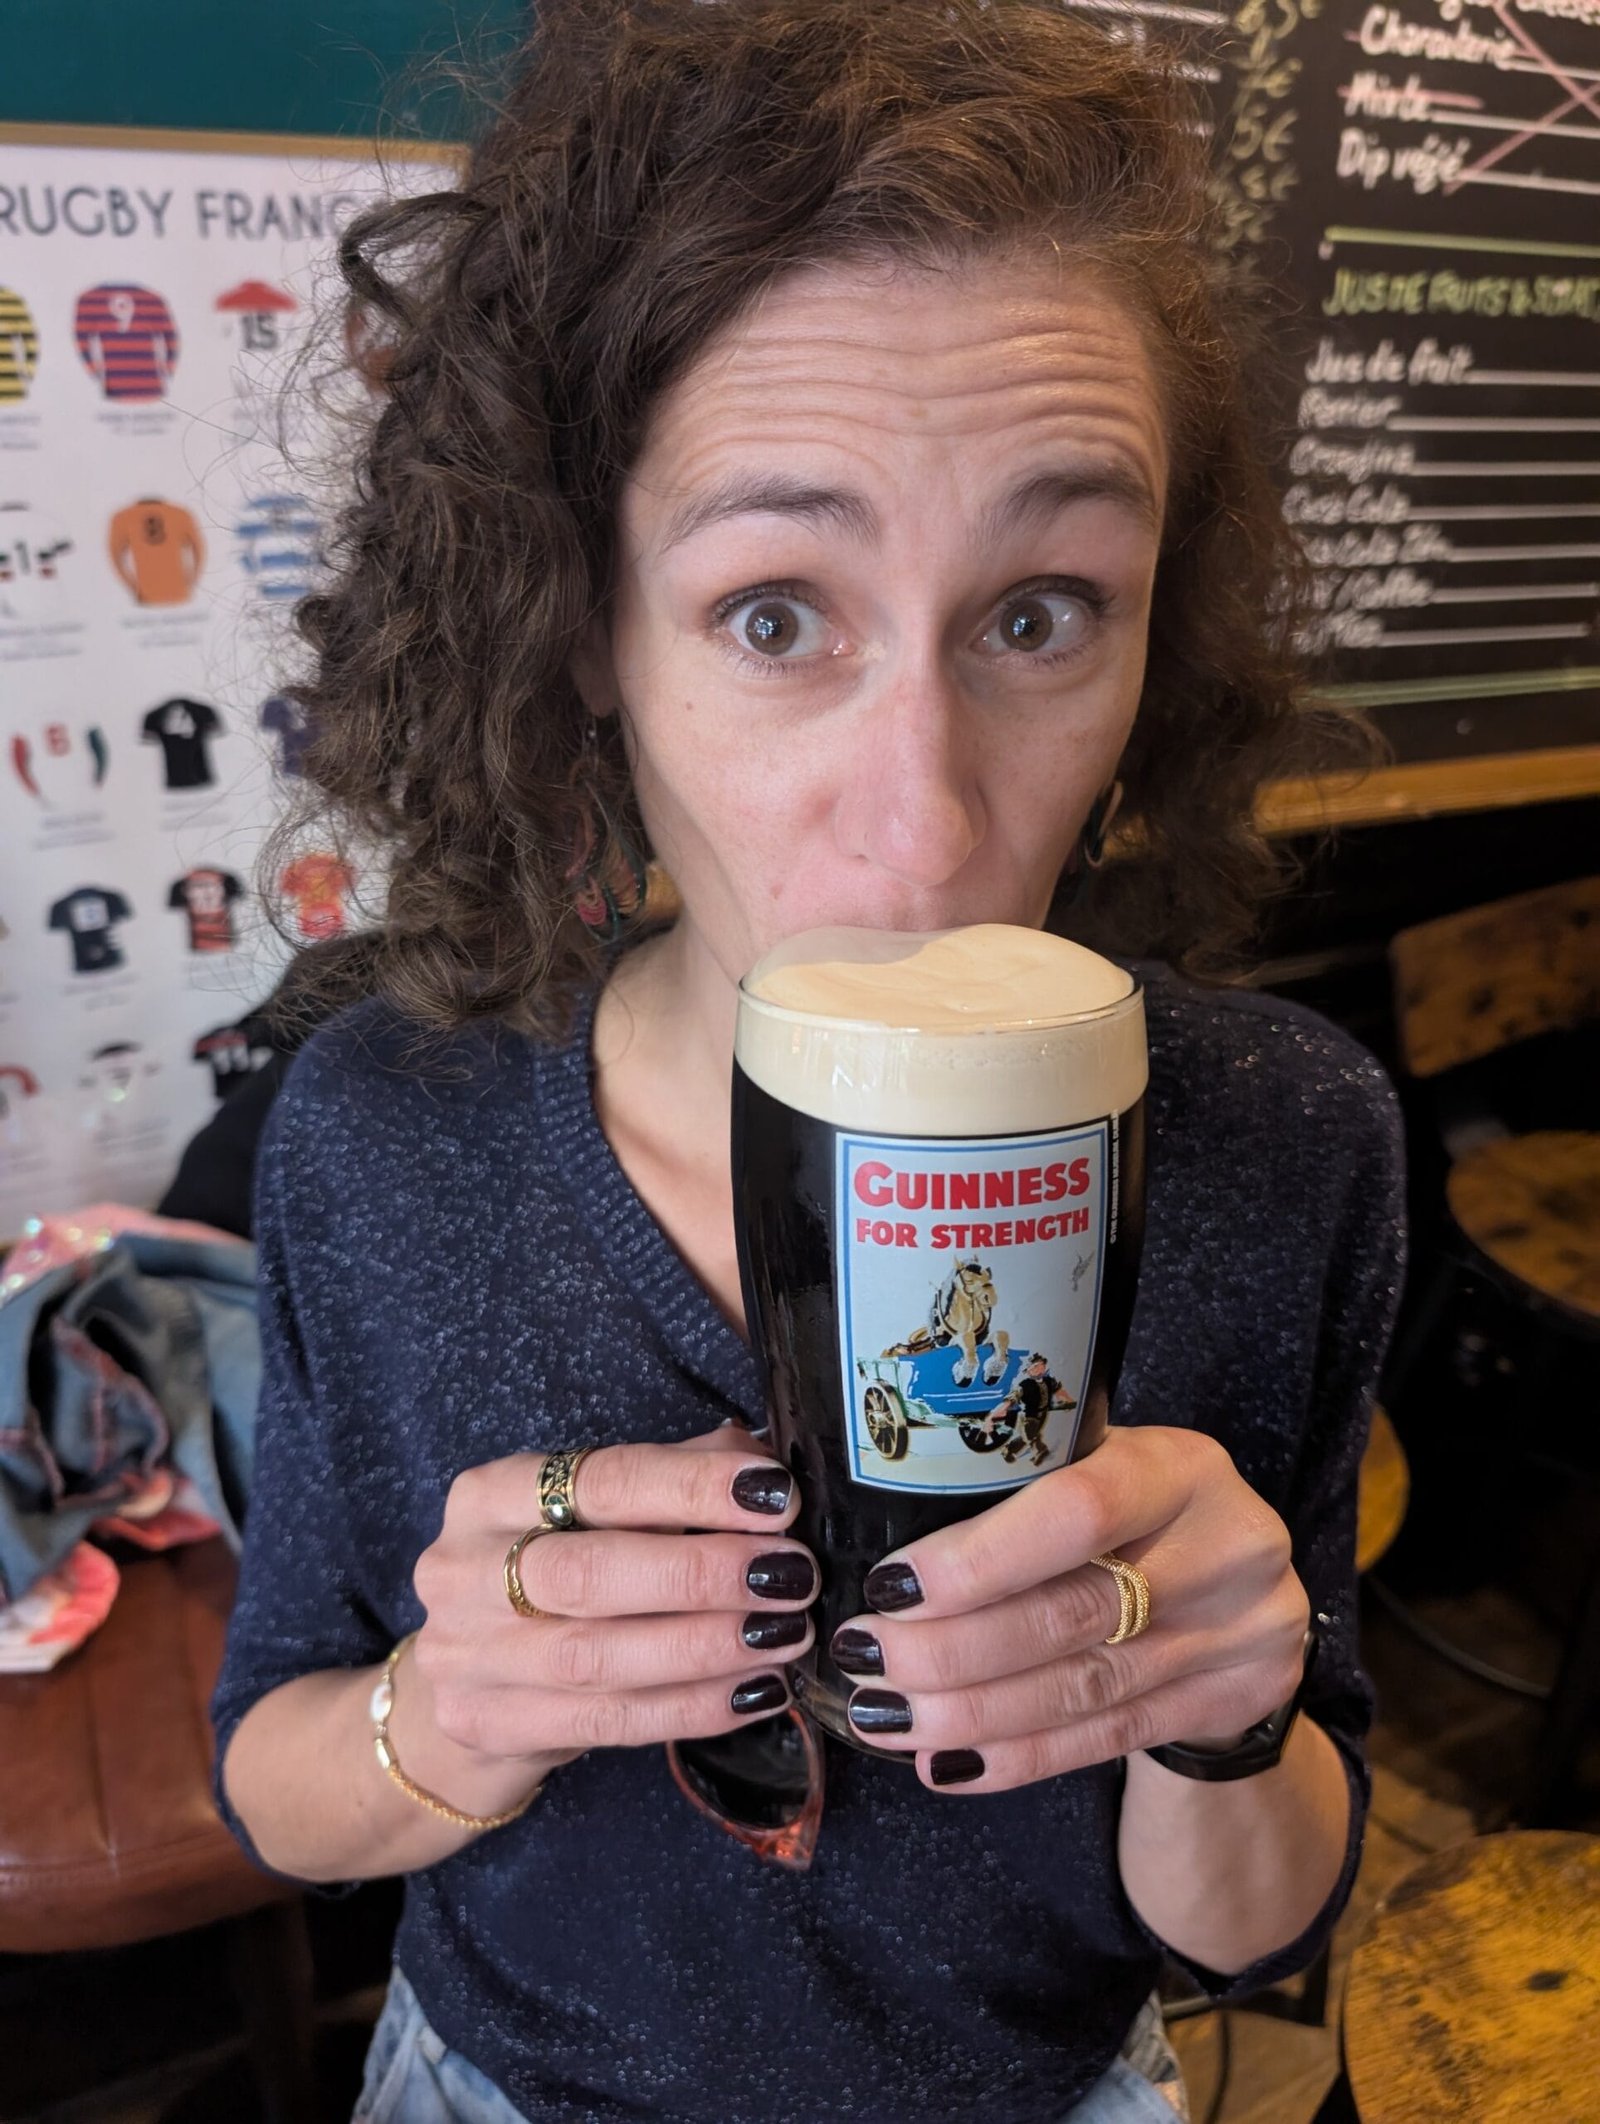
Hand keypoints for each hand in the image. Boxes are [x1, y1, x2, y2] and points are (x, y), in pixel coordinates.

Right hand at [409, 1426, 815, 1783]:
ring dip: (709, 1645)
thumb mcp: (590, 1515)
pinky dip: (693, 1706)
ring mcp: (467, 1657)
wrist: (464, 1681)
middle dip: (703, 1573)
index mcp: (490, 1494)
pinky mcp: (491, 1726)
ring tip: (786, 1633)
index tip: (774, 1494)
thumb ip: (670, 1482)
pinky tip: (756, 1690)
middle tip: (790, 1573)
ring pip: (600, 1656)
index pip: (600, 1479)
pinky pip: (609, 1721)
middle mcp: (463, 1570)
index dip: (692, 1487)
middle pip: (590, 1572)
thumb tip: (763, 1469)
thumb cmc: (550, 1574)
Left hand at [831, 1426, 1308, 1792]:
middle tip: (867, 1658)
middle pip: (1069, 1614)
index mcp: (1178, 1466)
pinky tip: (948, 1763)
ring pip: (1082, 1688)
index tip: (890, 1586)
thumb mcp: (1101, 1461)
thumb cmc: (1135, 1504)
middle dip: (951, 1647)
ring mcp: (1236, 1633)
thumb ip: (1020, 1481)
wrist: (1243, 1575)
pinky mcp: (1226, 1700)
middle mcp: (1222, 1547)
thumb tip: (878, 1528)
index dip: (978, 1559)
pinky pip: (1107, 1738)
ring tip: (886, 1716)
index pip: (1076, 1514)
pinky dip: (1019, 1756)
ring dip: (969, 1713)